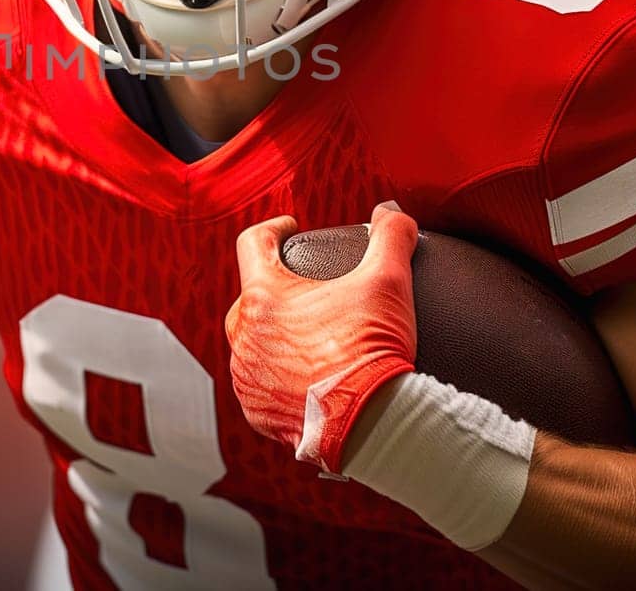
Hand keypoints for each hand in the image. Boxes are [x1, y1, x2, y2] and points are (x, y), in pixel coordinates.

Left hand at [224, 203, 418, 472]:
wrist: (372, 424)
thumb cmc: (372, 348)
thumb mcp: (389, 281)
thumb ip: (390, 236)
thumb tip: (392, 211)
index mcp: (262, 296)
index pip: (253, 243)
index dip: (274, 230)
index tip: (291, 230)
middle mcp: (243, 336)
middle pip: (253, 295)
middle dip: (278, 287)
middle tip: (310, 290)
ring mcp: (246, 377)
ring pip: (253, 343)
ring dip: (275, 335)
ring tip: (310, 335)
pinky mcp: (257, 412)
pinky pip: (260, 384)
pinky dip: (279, 376)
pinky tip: (304, 376)